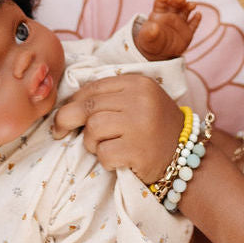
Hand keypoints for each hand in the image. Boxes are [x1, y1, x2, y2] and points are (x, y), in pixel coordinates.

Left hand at [51, 74, 184, 183]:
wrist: (185, 155)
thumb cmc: (155, 127)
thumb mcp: (138, 100)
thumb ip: (110, 97)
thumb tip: (67, 103)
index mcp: (137, 82)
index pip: (94, 87)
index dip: (72, 101)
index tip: (64, 113)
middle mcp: (139, 99)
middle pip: (88, 107)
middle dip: (67, 119)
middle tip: (58, 131)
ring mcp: (139, 124)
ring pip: (93, 129)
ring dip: (92, 143)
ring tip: (107, 147)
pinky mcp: (137, 150)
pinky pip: (104, 153)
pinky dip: (105, 160)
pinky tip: (120, 160)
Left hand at [134, 0, 201, 60]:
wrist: (159, 53)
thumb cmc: (151, 41)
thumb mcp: (147, 38)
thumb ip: (149, 33)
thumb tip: (153, 27)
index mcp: (159, 13)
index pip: (160, 3)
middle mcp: (171, 14)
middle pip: (174, 4)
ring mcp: (180, 22)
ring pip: (185, 11)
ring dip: (189, 6)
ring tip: (192, 5)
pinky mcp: (188, 31)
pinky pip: (193, 24)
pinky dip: (196, 19)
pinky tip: (198, 15)